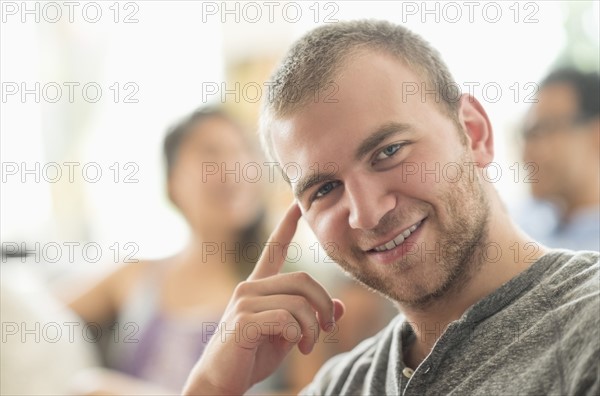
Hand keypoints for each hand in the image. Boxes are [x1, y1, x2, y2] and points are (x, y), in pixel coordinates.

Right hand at [182, 202, 344, 395]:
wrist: (220, 383)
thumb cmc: (252, 356)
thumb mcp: (288, 335)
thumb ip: (309, 318)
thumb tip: (340, 307)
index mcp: (258, 287)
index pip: (274, 248)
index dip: (287, 225)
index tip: (298, 204)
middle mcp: (249, 287)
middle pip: (303, 280)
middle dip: (324, 305)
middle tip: (328, 327)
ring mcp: (244, 302)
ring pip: (299, 302)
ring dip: (313, 328)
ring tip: (307, 346)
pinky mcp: (243, 319)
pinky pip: (287, 319)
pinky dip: (298, 334)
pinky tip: (294, 346)